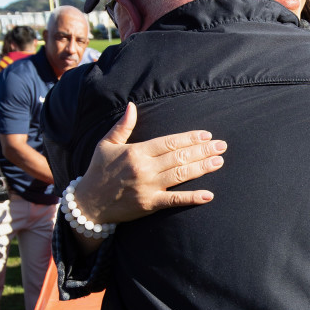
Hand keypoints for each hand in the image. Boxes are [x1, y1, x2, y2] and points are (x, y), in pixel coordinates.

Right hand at [74, 102, 225, 224]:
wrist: (88, 204)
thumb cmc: (98, 172)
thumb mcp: (106, 144)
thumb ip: (122, 126)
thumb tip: (132, 105)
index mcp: (136, 152)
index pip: (169, 142)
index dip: (189, 138)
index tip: (206, 135)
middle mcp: (144, 168)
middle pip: (180, 157)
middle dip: (202, 150)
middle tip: (222, 146)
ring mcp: (148, 187)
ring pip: (181, 175)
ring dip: (202, 168)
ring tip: (219, 162)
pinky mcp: (149, 205)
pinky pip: (174, 200)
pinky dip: (192, 198)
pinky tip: (208, 195)